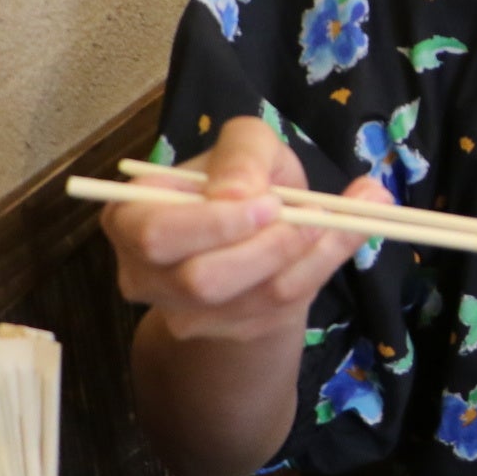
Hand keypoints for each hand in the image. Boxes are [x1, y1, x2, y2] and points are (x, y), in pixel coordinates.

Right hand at [107, 117, 388, 342]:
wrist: (260, 235)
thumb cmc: (243, 182)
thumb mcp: (245, 146)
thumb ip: (242, 154)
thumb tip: (240, 191)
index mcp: (130, 219)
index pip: (156, 235)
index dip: (215, 224)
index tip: (269, 201)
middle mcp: (145, 275)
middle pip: (202, 281)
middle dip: (267, 248)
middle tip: (312, 212)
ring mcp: (187, 312)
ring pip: (253, 299)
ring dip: (308, 255)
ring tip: (342, 214)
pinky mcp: (232, 330)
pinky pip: (284, 307)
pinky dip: (323, 266)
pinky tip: (345, 234)